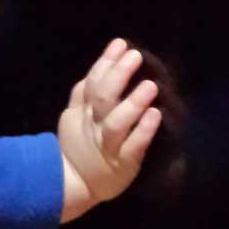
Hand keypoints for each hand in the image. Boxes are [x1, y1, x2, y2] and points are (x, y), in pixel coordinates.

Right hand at [58, 39, 162, 221]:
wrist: (74, 185)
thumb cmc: (79, 146)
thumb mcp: (73, 118)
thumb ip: (83, 93)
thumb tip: (102, 63)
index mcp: (81, 113)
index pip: (90, 83)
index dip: (105, 63)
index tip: (121, 43)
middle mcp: (92, 126)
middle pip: (101, 98)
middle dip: (118, 75)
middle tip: (135, 56)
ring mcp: (107, 145)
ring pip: (116, 123)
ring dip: (132, 103)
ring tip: (150, 85)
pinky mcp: (122, 163)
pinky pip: (132, 146)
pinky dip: (143, 131)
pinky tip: (155, 115)